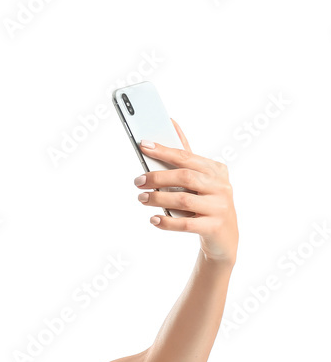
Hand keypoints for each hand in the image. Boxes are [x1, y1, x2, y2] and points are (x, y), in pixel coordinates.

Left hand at [135, 119, 237, 264]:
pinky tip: (153, 219)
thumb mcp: (200, 178)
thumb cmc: (206, 202)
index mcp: (216, 170)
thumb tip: (171, 124)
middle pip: (185, 177)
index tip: (143, 145)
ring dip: (158, 199)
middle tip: (137, 181)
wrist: (224, 237)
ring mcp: (220, 207)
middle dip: (157, 177)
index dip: (164, 151)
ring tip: (141, 199)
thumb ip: (185, 156)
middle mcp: (221, 186)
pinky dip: (167, 222)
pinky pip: (186, 224)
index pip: (186, 157)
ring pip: (184, 200)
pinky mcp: (214, 227)